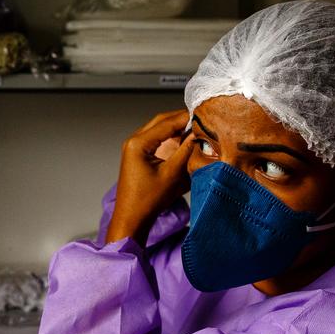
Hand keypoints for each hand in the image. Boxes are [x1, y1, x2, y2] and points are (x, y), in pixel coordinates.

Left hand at [105, 110, 195, 246]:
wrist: (132, 217)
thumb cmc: (147, 200)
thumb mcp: (172, 174)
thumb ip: (186, 151)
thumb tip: (198, 135)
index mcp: (138, 144)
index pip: (166, 123)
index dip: (186, 118)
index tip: (202, 116)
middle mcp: (133, 141)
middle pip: (160, 121)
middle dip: (181, 119)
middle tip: (200, 120)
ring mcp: (133, 147)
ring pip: (158, 128)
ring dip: (175, 127)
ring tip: (194, 128)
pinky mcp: (137, 154)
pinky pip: (155, 138)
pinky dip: (169, 136)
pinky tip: (182, 139)